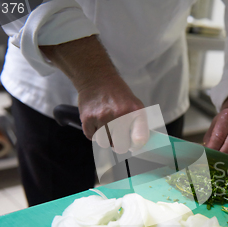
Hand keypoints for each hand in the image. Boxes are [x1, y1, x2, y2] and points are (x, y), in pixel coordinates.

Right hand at [40, 36, 148, 153]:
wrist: (97, 78)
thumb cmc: (118, 96)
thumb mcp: (135, 105)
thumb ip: (139, 125)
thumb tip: (137, 146)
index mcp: (135, 111)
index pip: (140, 138)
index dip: (136, 145)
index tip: (134, 144)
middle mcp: (120, 115)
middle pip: (120, 147)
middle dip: (119, 145)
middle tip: (118, 139)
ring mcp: (102, 117)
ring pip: (104, 143)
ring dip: (106, 139)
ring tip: (107, 127)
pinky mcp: (87, 119)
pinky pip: (92, 137)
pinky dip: (94, 134)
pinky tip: (97, 123)